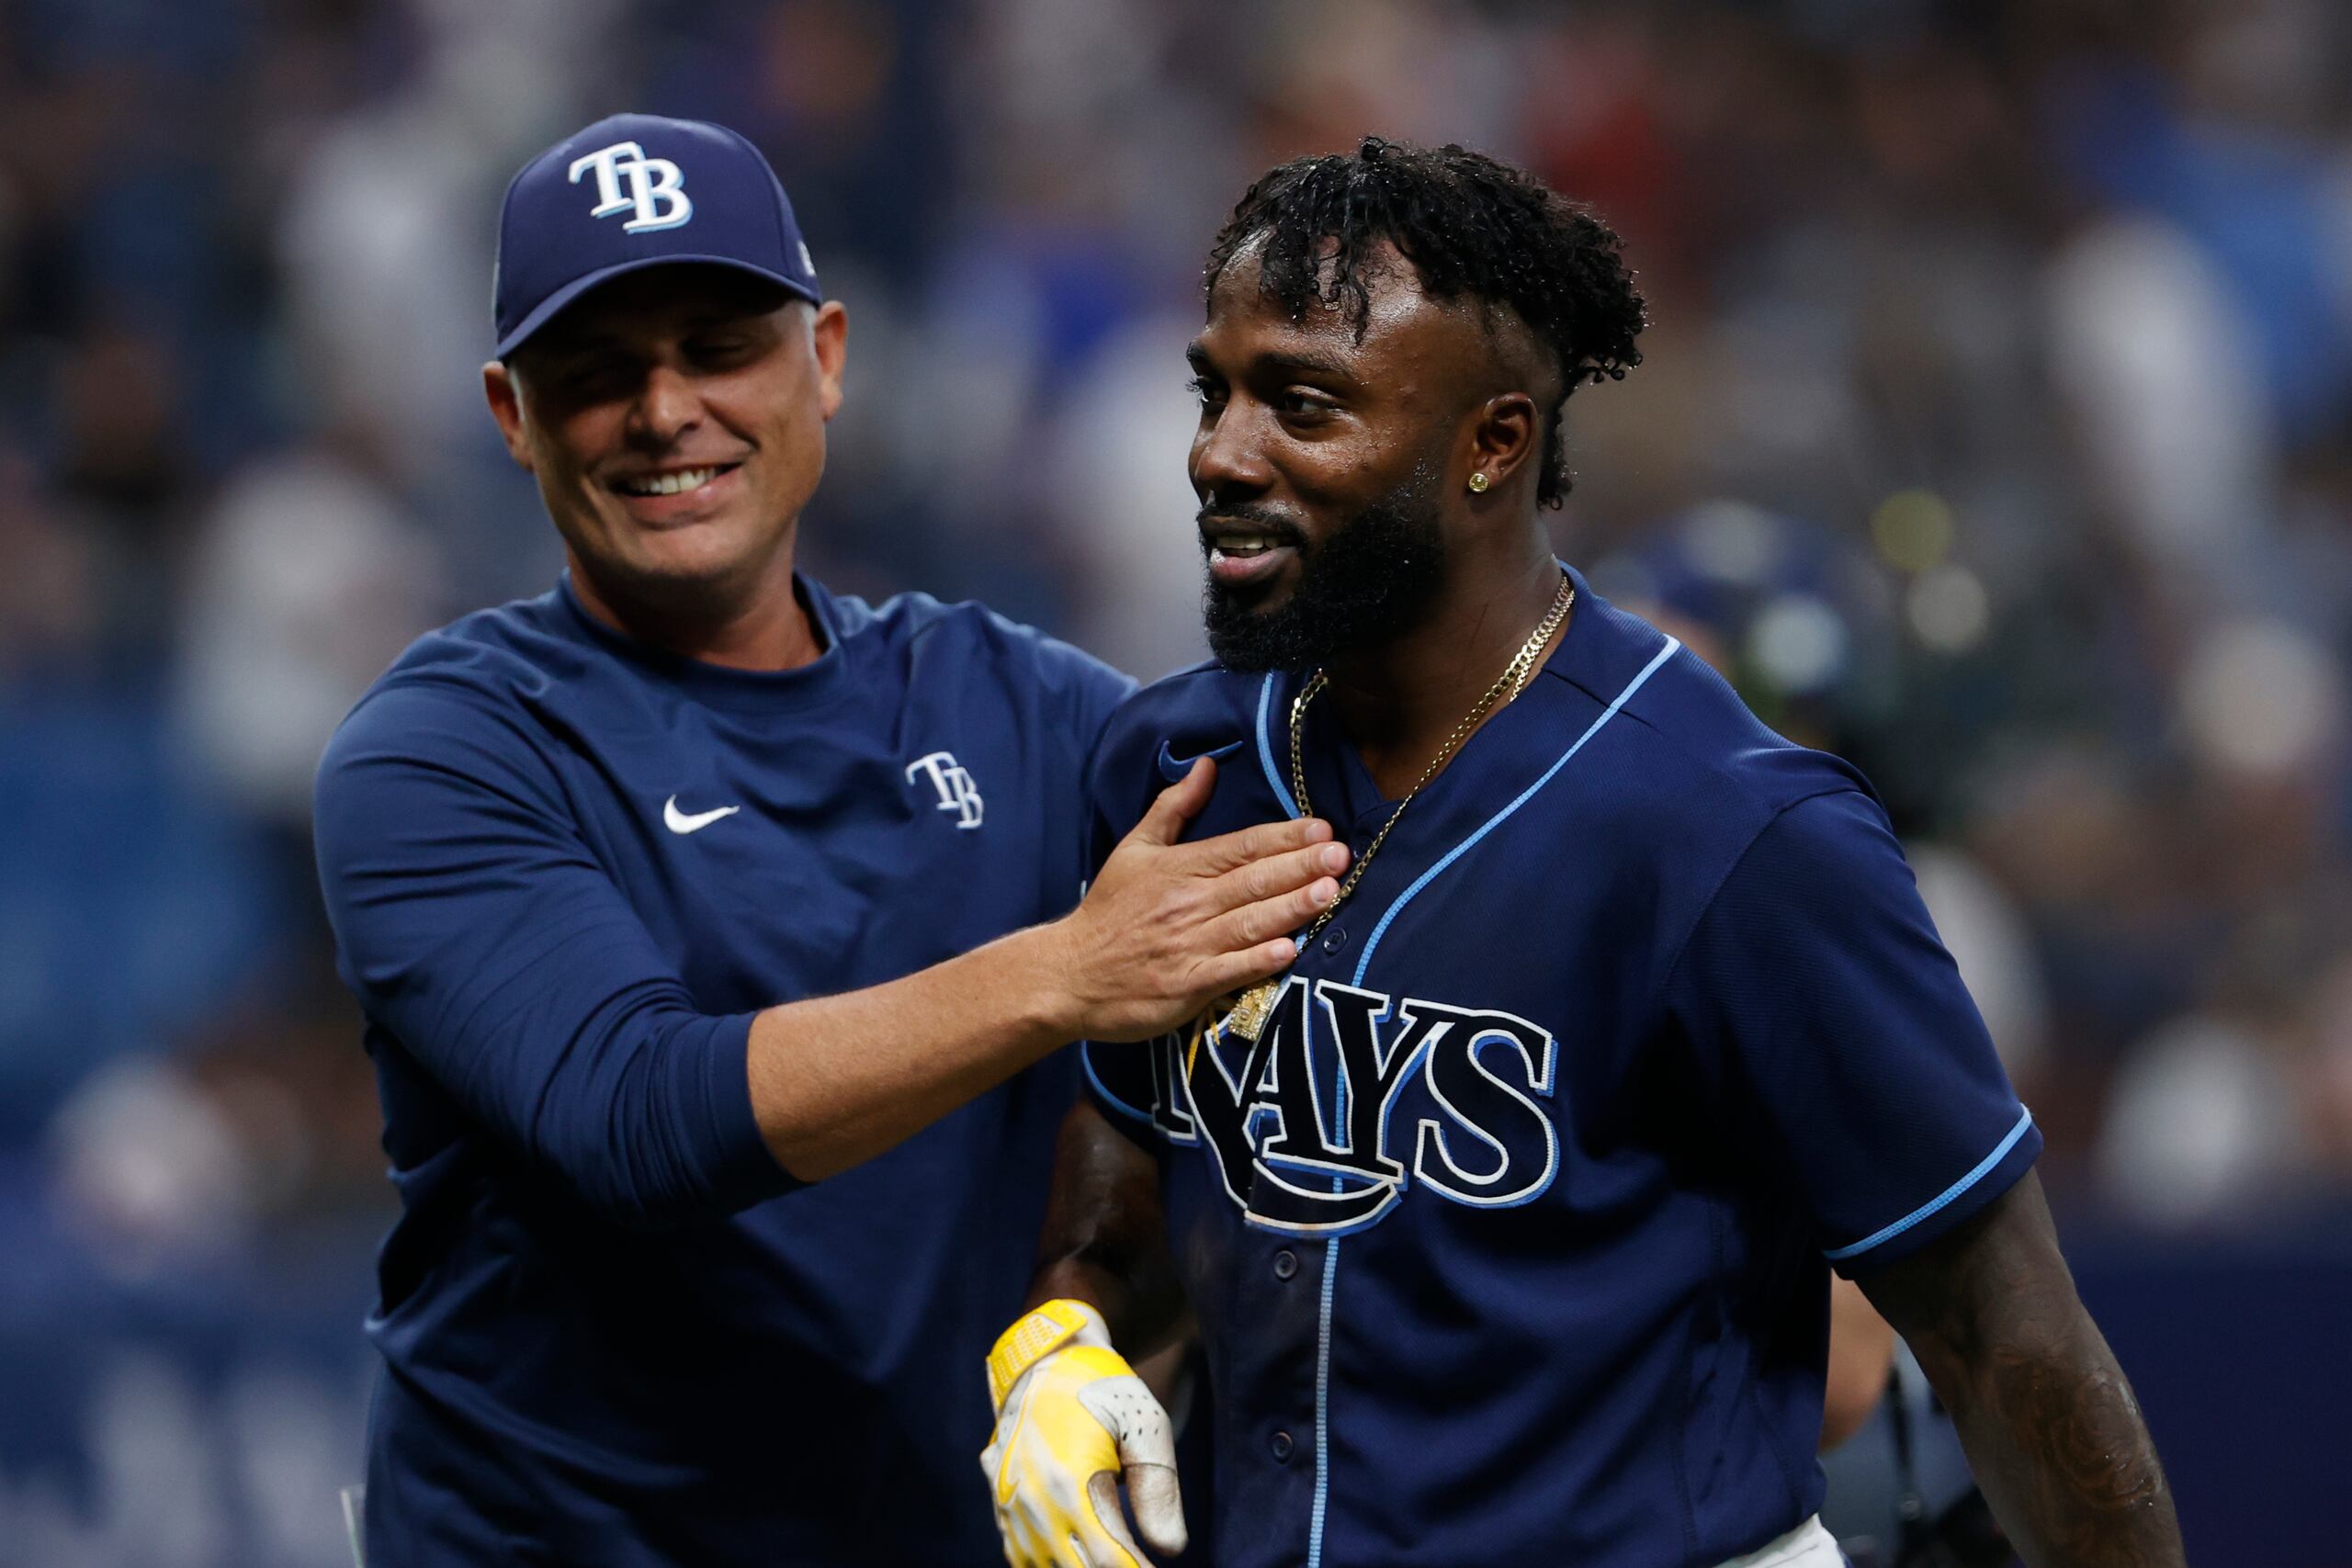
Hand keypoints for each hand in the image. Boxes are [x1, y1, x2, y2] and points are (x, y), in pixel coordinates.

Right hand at [980, 1300, 1185, 1567]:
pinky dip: (1049, 1564)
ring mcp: (1010, 1506)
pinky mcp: (1000, 1504)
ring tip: (1116, 1556)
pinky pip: (1021, 1557)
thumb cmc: (1105, 1389)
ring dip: (1079, 1567)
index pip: (1112, 1560)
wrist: (1045, 1358)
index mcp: (1071, 1483)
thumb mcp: (1144, 1426)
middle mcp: (1034, 1502)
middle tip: (1140, 1563)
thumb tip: (1171, 1550)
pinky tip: (1075, 1557)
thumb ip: (1158, 1489)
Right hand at [1046, 758, 1344, 1041]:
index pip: (1239, 847)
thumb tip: (1207, 766)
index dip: (1283, 838)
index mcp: (1178, 868)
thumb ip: (1173, 807)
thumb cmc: (1109, 912)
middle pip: (1251, 882)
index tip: (1322, 830)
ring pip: (1248, 923)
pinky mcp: (1185, 987)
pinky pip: (1229, 972)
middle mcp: (1187, 904)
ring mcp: (1187, 947)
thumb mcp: (1134, 849)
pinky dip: (1259, 961)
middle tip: (1340, 856)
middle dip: (1300, 867)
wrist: (1068, 974)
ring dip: (1291, 908)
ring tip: (1329, 893)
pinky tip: (1289, 951)